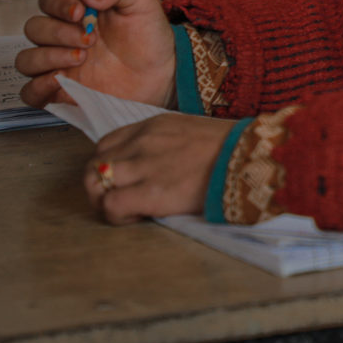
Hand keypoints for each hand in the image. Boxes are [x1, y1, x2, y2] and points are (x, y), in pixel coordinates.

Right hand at [17, 0, 175, 108]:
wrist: (162, 71)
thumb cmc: (148, 35)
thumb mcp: (141, 1)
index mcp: (76, 12)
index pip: (48, 1)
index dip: (58, 5)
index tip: (79, 12)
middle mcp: (62, 37)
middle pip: (35, 29)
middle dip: (59, 32)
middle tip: (90, 40)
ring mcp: (59, 64)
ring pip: (27, 60)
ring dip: (48, 57)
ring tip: (82, 58)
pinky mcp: (62, 92)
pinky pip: (30, 93)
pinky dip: (37, 87)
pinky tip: (61, 80)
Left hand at [86, 113, 234, 222]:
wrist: (248, 156)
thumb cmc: (232, 148)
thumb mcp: (192, 132)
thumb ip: (166, 144)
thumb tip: (158, 164)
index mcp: (152, 126)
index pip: (106, 144)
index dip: (109, 165)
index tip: (126, 180)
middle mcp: (141, 142)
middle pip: (94, 164)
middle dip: (100, 185)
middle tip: (120, 199)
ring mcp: (143, 165)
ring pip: (94, 183)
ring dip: (103, 200)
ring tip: (127, 209)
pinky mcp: (149, 192)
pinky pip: (110, 205)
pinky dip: (116, 215)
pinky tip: (138, 216)